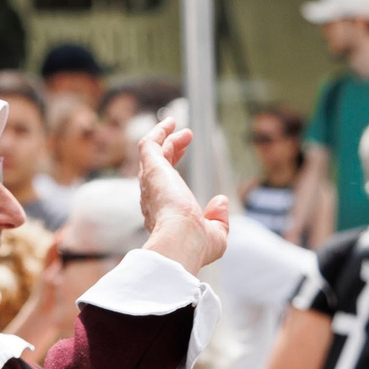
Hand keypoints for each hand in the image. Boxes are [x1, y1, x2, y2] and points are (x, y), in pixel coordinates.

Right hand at [134, 120, 230, 275]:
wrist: (181, 241)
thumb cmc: (195, 246)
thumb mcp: (215, 235)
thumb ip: (218, 219)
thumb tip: (220, 201)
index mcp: (163, 214)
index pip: (164, 186)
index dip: (173, 168)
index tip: (184, 157)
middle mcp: (152, 199)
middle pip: (157, 167)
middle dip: (169, 150)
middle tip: (185, 137)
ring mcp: (150, 184)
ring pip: (151, 154)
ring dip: (164, 138)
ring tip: (175, 124)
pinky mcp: (152, 170)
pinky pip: (148, 145)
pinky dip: (157, 132)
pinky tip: (169, 122)